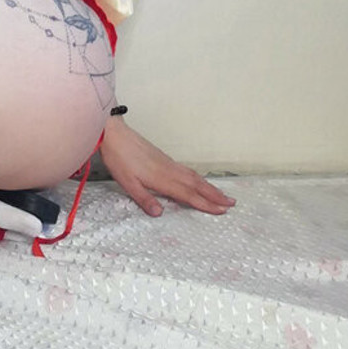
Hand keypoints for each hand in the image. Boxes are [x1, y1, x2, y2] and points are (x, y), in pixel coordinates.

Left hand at [99, 116, 235, 217]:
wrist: (115, 134)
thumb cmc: (119, 159)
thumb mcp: (127, 183)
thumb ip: (144, 199)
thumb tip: (159, 214)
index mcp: (162, 179)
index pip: (188, 195)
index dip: (205, 204)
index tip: (221, 211)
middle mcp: (170, 171)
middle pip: (197, 185)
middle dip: (215, 196)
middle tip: (232, 204)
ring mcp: (169, 163)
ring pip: (194, 177)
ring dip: (210, 187)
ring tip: (222, 194)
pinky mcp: (165, 158)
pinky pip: (188, 170)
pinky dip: (199, 178)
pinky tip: (199, 180)